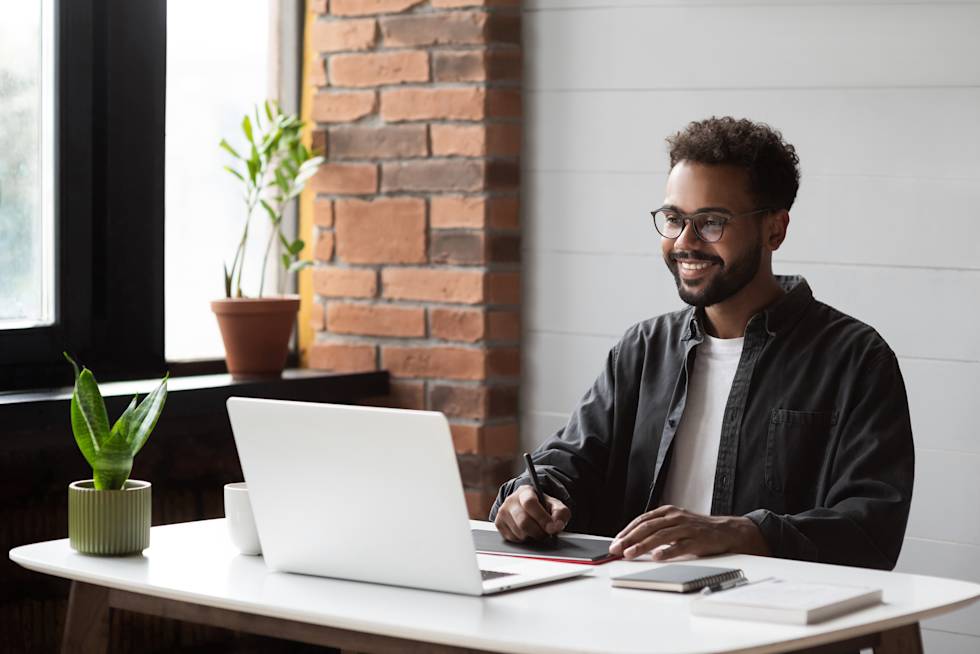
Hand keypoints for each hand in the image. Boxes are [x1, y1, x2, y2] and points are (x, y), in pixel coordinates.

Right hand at [494, 485, 570, 541]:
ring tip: (536, 531)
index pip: (530, 503)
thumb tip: (557, 526)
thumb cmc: (542, 506)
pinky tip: (527, 532)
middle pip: (523, 522)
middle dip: (538, 532)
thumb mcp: (555, 505)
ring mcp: (503, 512)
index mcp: (525, 492)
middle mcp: (511, 500)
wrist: (527, 507)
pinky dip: (523, 540)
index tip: (551, 528)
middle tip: (546, 533)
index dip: (542, 518)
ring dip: (531, 537)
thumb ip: (561, 513)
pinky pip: (512, 539)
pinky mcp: (499, 524)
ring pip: (518, 533)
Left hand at [608, 505, 769, 560]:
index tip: (616, 543)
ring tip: (631, 554)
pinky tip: (657, 556)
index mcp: (667, 512)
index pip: (642, 520)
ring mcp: (686, 528)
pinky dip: (667, 551)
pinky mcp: (697, 540)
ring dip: (643, 545)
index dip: (627, 531)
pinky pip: (680, 546)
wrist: (727, 531)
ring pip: (660, 535)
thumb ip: (657, 530)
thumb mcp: (675, 524)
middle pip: (647, 527)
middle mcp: (675, 518)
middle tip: (617, 549)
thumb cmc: (698, 530)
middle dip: (630, 539)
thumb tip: (632, 543)